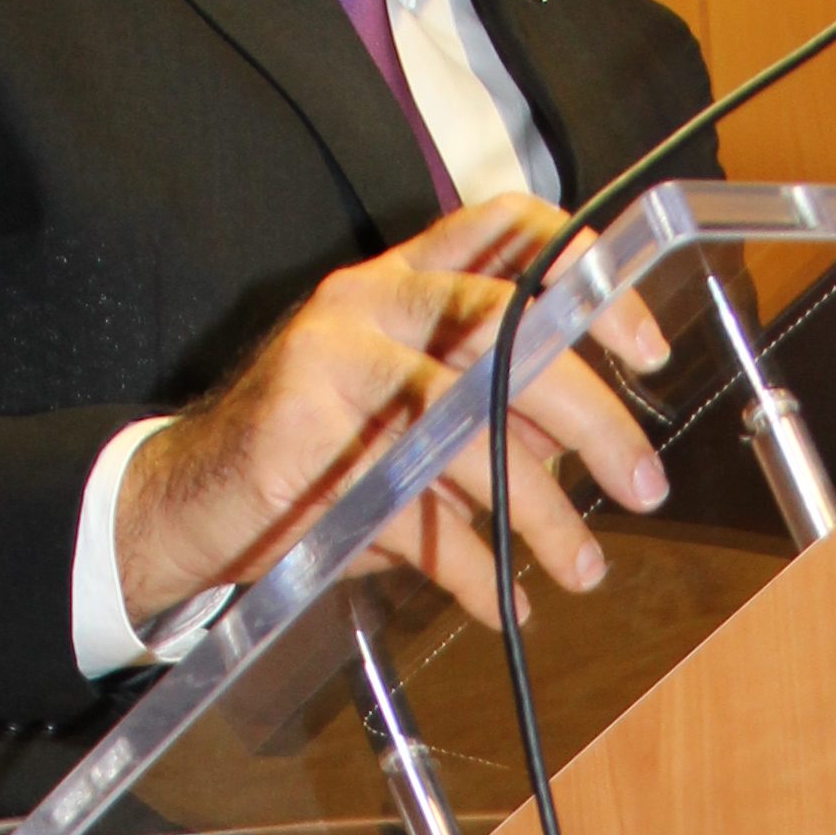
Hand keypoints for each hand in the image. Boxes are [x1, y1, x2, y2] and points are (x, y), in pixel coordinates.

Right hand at [113, 197, 669, 642]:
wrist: (190, 502)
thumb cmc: (318, 456)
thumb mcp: (413, 415)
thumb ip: (495, 408)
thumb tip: (594, 442)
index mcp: (404, 277)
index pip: (511, 231)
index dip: (590, 279)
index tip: (646, 350)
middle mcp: (369, 301)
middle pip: (508, 331)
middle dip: (592, 415)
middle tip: (644, 484)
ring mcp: (331, 361)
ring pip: (467, 427)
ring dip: (540, 511)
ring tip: (583, 568)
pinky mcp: (303, 438)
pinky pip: (413, 508)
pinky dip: (473, 568)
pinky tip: (507, 603)